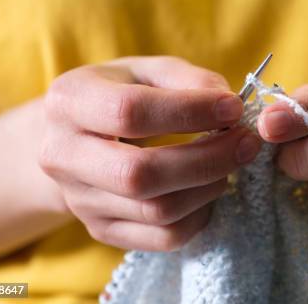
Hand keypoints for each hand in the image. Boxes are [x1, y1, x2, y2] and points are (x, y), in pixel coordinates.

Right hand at [40, 57, 261, 250]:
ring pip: (156, 210)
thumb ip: (187, 79)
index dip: (190, 111)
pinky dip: (200, 215)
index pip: (130, 112)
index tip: (232, 108)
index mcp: (69, 101)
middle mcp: (62, 155)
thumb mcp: (146, 70)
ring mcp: (79, 200)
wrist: (75, 137)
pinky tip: (209, 188)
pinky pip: (162, 237)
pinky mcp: (102, 230)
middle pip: (139, 174)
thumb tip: (228, 106)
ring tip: (230, 162)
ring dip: (208, 187)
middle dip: (206, 159)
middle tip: (245, 143)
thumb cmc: (119, 94)